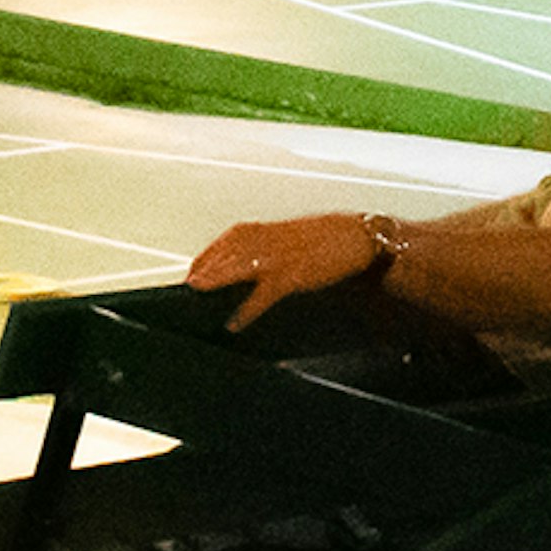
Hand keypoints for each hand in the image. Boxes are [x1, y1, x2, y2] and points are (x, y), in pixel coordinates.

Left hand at [186, 208, 387, 324]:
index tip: (197, 262)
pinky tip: (235, 322)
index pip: (234, 235)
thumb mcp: (299, 234)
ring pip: (240, 267)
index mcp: (275, 228)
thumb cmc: (334, 235)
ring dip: (217, 278)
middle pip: (231, 251)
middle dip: (208, 264)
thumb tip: (257, 253)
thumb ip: (276, 241)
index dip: (212, 250)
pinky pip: (263, 295)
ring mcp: (282, 257)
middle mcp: (273, 239)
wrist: (360, 237)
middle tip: (190, 279)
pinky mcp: (294, 276)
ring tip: (198, 289)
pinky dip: (247, 310)